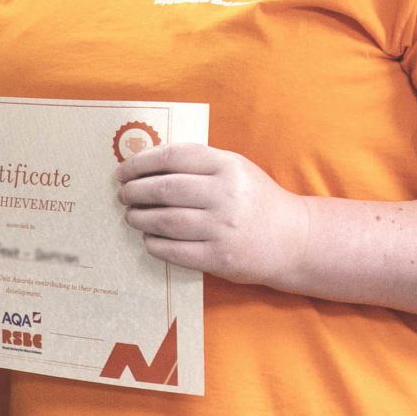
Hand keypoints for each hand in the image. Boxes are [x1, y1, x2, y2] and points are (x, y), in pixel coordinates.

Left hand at [118, 141, 308, 288]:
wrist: (293, 239)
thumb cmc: (256, 201)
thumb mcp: (236, 169)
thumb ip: (199, 164)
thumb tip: (146, 165)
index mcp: (228, 166)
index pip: (173, 157)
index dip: (140, 163)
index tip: (123, 171)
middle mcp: (225, 195)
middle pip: (164, 189)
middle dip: (135, 191)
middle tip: (123, 194)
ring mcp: (223, 228)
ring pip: (165, 220)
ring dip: (140, 218)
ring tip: (131, 216)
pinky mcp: (220, 258)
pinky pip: (174, 251)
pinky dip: (155, 244)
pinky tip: (149, 238)